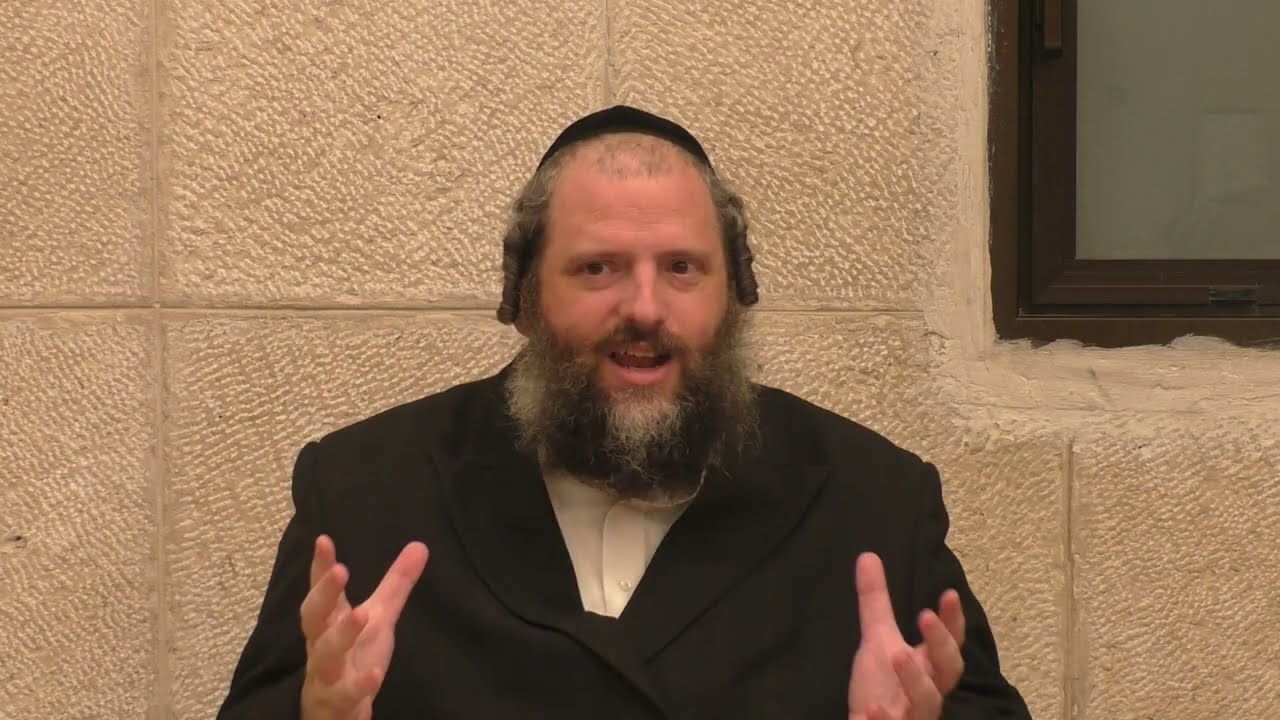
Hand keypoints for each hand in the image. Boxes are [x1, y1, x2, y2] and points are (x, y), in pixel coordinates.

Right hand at [299, 535, 428, 719]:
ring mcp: (325, 674)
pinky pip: (344, 694)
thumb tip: (420, 546)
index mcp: (331, 620)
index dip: (321, 566)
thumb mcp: (380, 617)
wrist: (338, 711)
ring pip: (324, 654)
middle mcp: (321, 643)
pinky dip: (358, 685)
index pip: (323, 590)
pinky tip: (375, 675)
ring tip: (361, 615)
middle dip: (324, 593)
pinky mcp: (336, 701)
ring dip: (340, 635)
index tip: (323, 540)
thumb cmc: (354, 656)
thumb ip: (396, 585)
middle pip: (314, 617)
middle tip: (340, 571)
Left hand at [847, 553, 965, 719]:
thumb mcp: (877, 641)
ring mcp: (913, 715)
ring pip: (927, 703)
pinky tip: (871, 710)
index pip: (950, 642)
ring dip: (915, 680)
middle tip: (926, 616)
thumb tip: (868, 556)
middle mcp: (928, 691)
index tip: (948, 593)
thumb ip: (876, 602)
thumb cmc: (883, 687)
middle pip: (948, 671)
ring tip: (898, 655)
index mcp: (928, 666)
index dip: (952, 621)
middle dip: (941, 644)